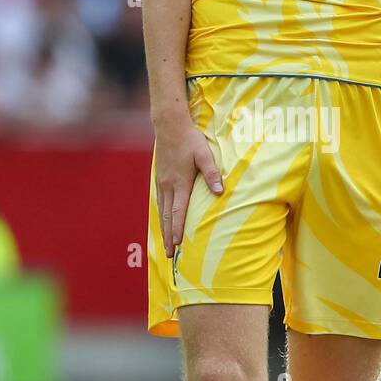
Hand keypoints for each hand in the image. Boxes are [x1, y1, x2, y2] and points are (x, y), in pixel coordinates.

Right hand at [154, 117, 222, 257]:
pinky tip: (163, 222)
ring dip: (163, 229)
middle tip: (169, 255)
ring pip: (161, 211)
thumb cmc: (190, 140)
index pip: (177, 212)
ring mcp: (162, 183)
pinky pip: (159, 203)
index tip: (177, 245)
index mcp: (180, 183)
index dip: (177, 230)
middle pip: (167, 216)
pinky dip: (161, 216)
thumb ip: (211, 174)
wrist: (169, 126)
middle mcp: (168, 186)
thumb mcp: (204, 154)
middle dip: (168, 236)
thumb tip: (220, 192)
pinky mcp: (160, 179)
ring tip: (166, 245)